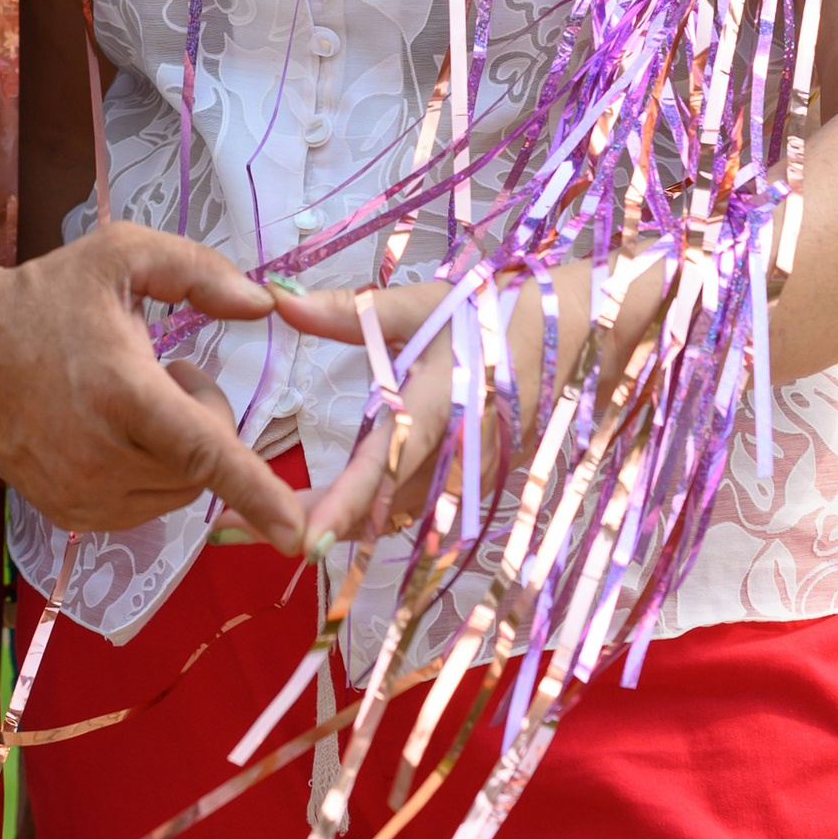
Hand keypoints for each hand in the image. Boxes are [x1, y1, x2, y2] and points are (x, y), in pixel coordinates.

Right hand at [0, 222, 303, 548]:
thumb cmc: (44, 296)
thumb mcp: (121, 255)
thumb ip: (199, 271)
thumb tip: (263, 304)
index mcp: (122, 393)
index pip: (205, 452)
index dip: (258, 493)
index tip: (299, 535)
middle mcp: (103, 458)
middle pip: (201, 466)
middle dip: (201, 419)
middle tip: (161, 372)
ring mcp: (83, 495)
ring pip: (178, 491)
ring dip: (176, 450)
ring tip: (127, 399)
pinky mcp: (70, 514)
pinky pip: (144, 506)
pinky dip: (147, 472)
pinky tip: (108, 430)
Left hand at [278, 251, 671, 549]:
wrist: (594, 331)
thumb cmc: (508, 310)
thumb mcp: (429, 303)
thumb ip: (353, 312)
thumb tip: (281, 300)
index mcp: (437, 406)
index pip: (382, 467)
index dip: (341, 508)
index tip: (297, 538)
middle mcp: (454, 453)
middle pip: (381, 510)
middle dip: (320, 525)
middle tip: (243, 527)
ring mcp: (472, 474)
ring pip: (402, 516)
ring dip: (349, 524)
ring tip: (279, 521)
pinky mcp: (484, 479)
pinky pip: (426, 508)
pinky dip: (385, 512)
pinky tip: (349, 505)